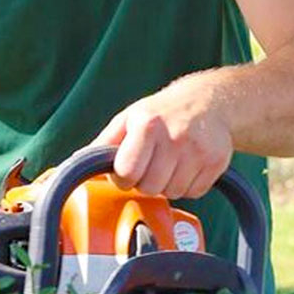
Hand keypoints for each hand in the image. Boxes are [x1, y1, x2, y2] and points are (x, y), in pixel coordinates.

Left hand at [91, 76, 233, 198]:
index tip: (128, 170)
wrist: (209, 101)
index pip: (127, 173)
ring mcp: (198, 151)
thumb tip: (76, 164)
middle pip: (151, 188)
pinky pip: (194, 193)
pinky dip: (188, 185)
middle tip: (151, 166)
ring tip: (170, 164)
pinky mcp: (216, 162)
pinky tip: (187, 167)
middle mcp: (175, 137)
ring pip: (174, 193)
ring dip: (168, 185)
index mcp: (148, 125)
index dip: (124, 177)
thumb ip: (104, 143)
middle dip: (147, 182)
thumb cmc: (163, 113)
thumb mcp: (129, 119)